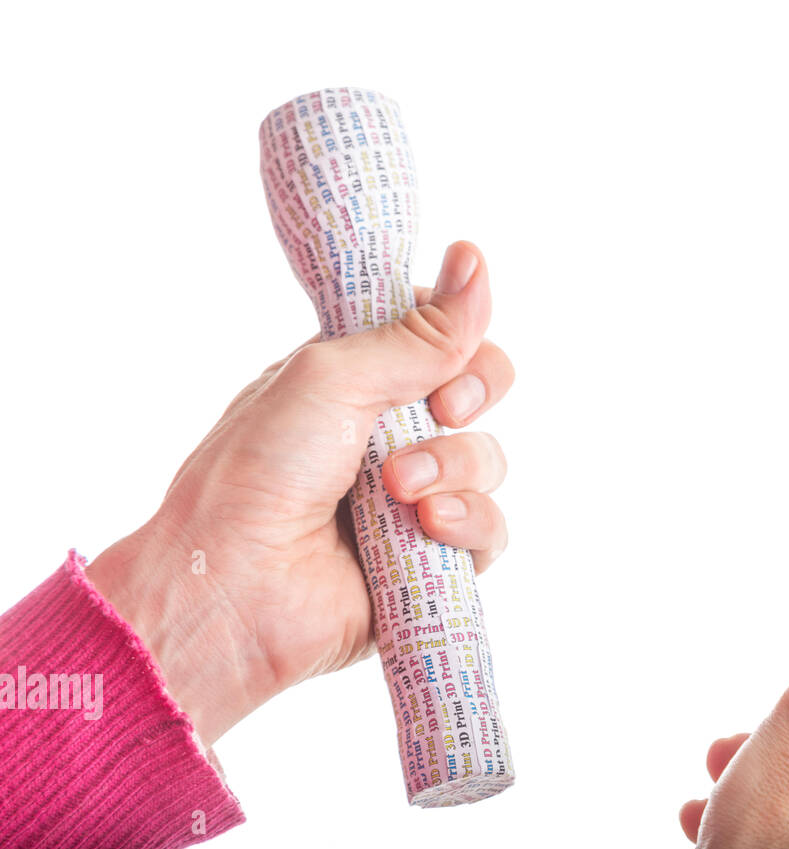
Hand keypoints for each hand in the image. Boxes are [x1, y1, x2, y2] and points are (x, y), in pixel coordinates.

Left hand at [86, 242, 514, 748]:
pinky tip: (430, 525)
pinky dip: (470, 523)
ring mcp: (415, 497)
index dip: (458, 333)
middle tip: (443, 408)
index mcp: (356, 379)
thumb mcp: (333, 378)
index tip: (448, 340)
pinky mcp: (433, 558)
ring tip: (401, 490)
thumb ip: (417, 332)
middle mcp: (390, 433)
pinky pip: (491, 530)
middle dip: (471, 394)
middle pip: (480, 389)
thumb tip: (475, 259)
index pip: (439, 334)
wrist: (235, 587)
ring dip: (455, 466)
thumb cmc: (258, 474)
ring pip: (489, 459)